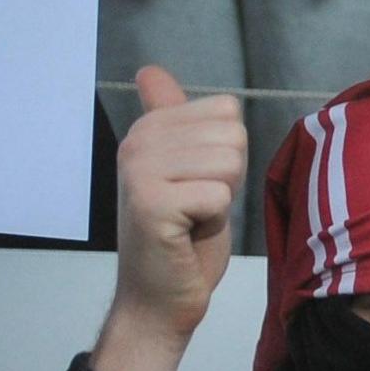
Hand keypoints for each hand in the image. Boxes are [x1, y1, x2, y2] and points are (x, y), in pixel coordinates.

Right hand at [89, 63, 244, 370]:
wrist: (158, 300)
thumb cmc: (181, 238)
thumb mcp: (185, 168)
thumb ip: (174, 118)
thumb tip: (148, 70)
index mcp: (148, 128)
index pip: (227, 110)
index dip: (228, 153)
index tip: (197, 183)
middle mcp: (137, 142)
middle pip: (232, 134)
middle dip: (228, 176)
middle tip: (196, 206)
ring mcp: (139, 171)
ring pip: (229, 162)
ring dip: (221, 198)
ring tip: (191, 218)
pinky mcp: (150, 203)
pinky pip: (218, 194)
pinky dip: (214, 220)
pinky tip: (187, 233)